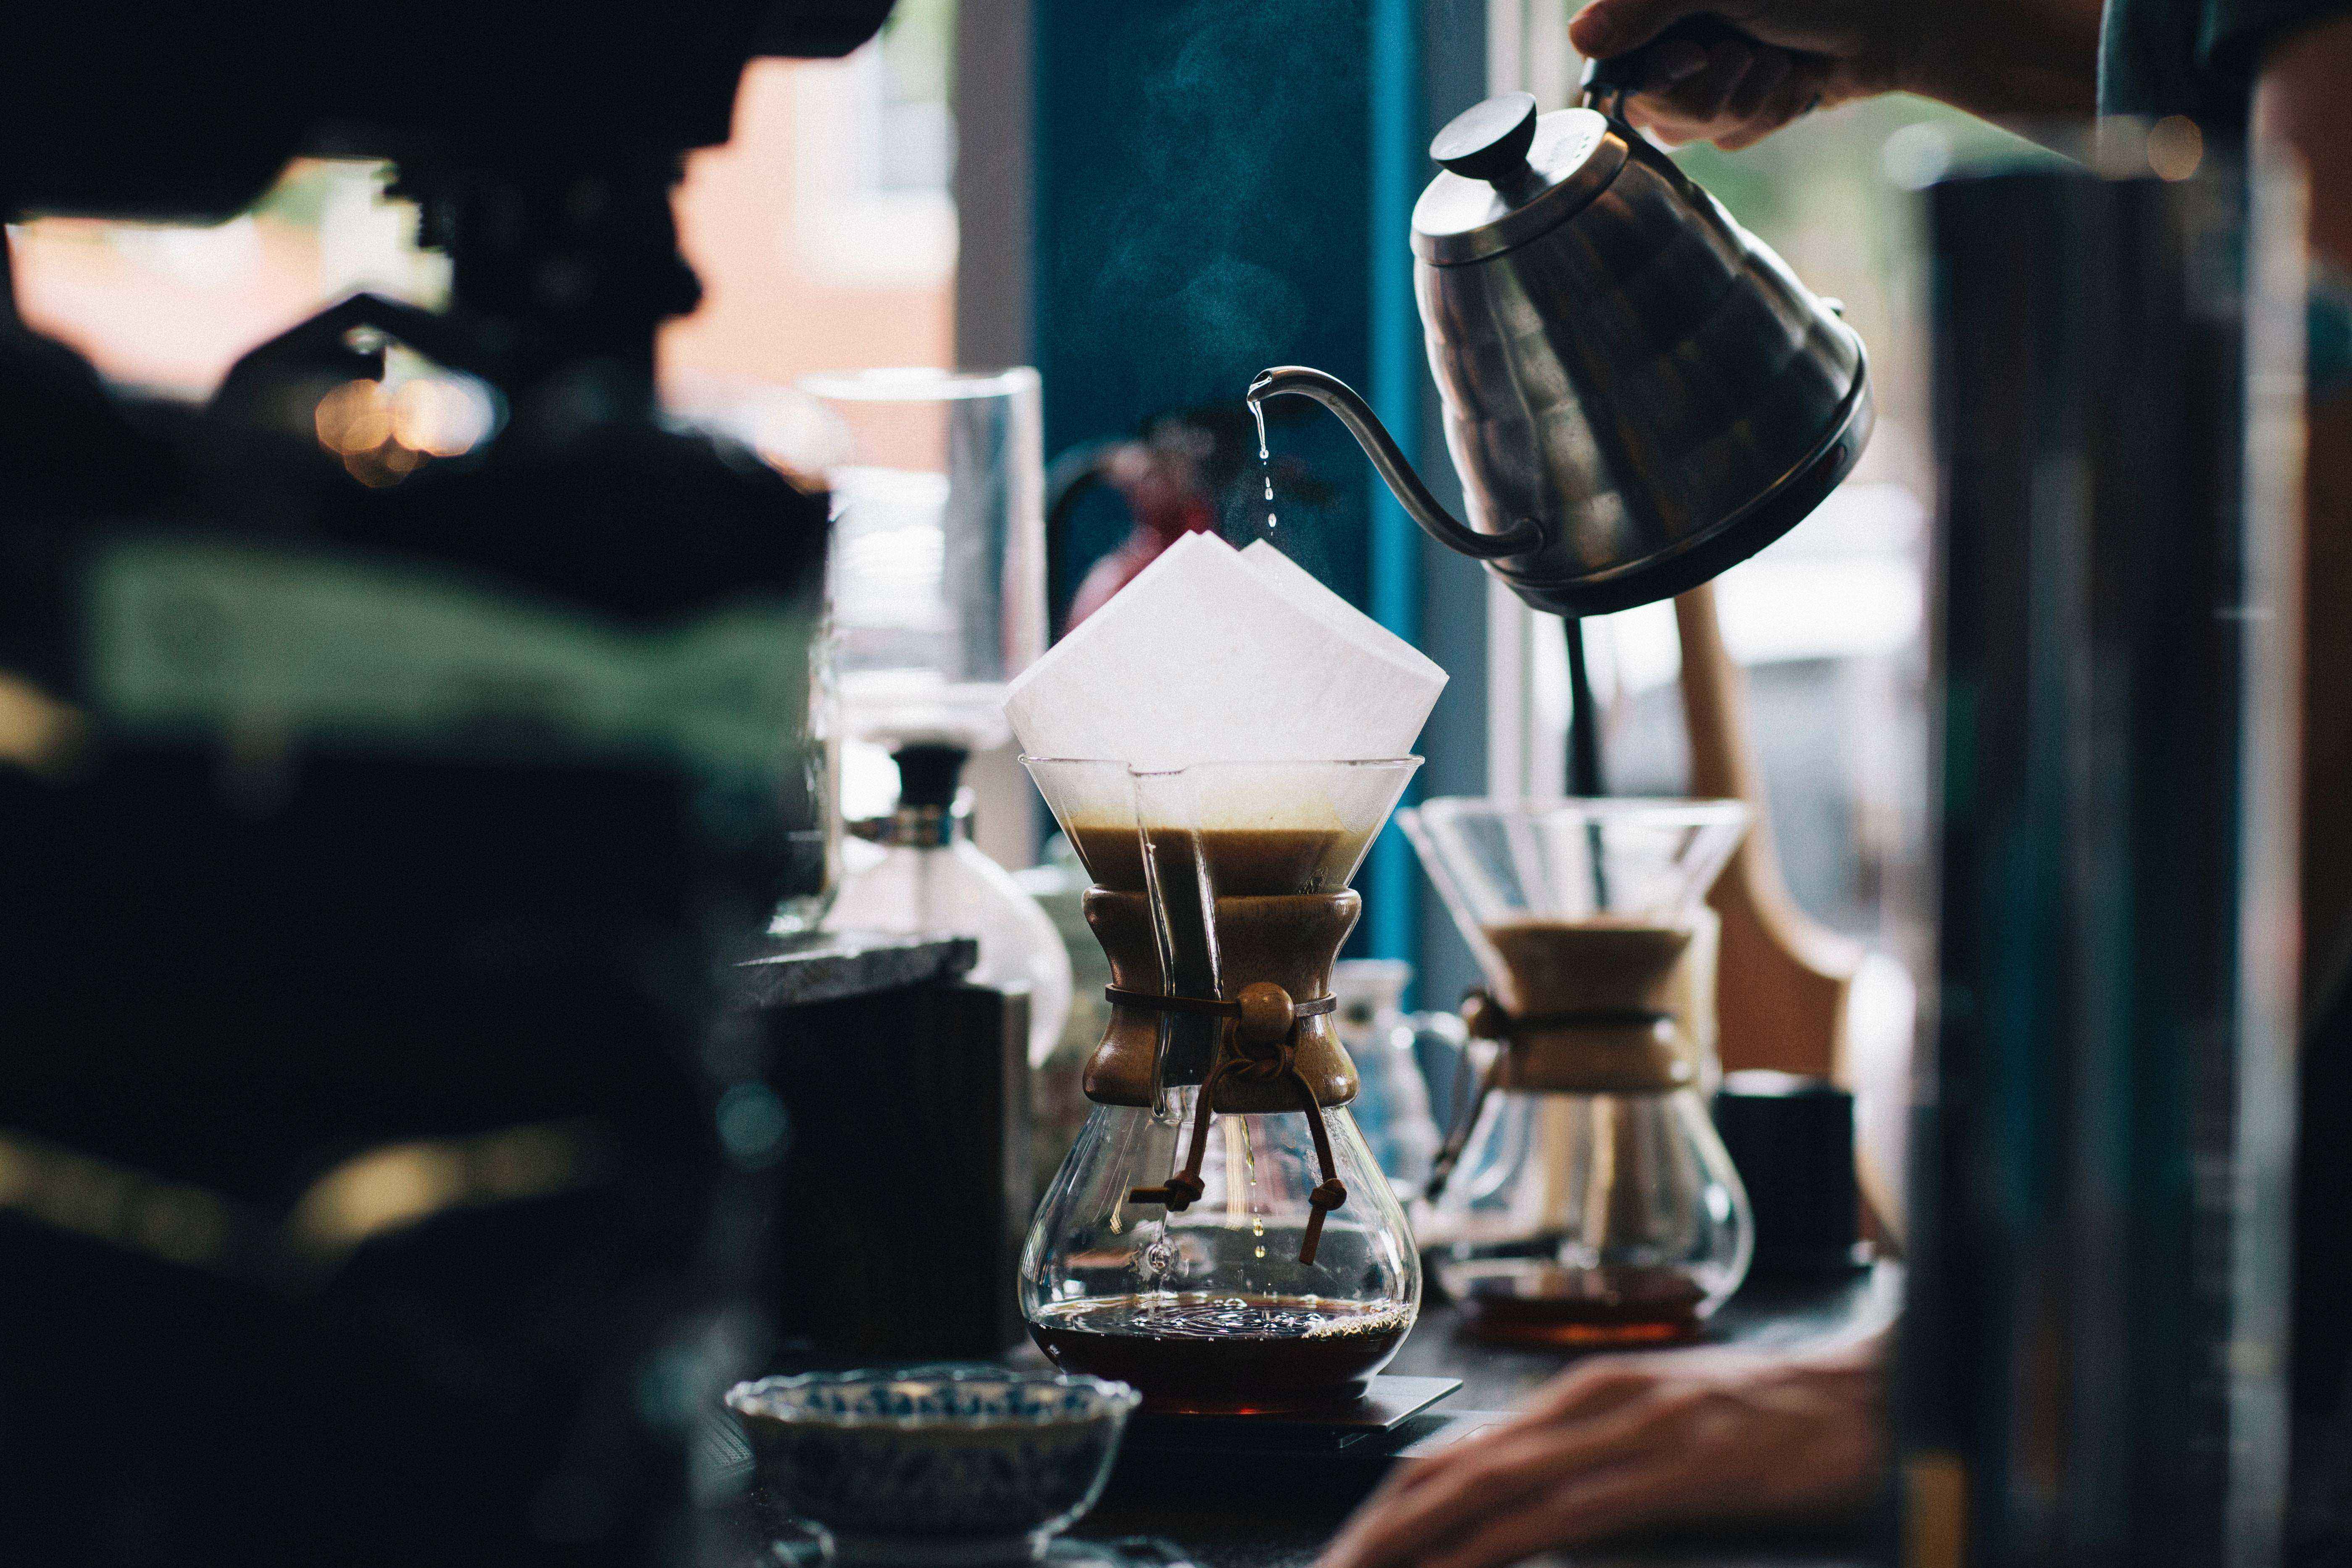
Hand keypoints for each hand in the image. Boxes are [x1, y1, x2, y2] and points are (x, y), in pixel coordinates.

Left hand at [1318, 1334, 1885, 1567]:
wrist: (1877, 1393)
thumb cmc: (1774, 1422)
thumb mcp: (1661, 1433)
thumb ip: (1590, 1463)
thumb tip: (1520, 1508)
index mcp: (1580, 1395)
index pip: (1453, 1454)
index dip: (1386, 1507)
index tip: (1341, 1554)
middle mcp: (1588, 1403)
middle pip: (1447, 1471)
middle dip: (1373, 1532)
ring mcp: (1628, 1433)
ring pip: (1486, 1490)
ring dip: (1410, 1542)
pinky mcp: (1673, 1470)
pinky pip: (1561, 1516)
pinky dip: (1493, 1546)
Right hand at [1567, 0, 1909, 148]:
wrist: (1896, 20)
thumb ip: (1645, 7)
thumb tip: (1578, 36)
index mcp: (1663, 6)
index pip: (1613, 64)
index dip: (1653, 76)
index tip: (1693, 57)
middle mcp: (1677, 37)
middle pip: (1651, 109)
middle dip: (1708, 94)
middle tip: (1749, 55)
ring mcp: (1710, 73)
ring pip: (1691, 131)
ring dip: (1745, 104)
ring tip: (1780, 65)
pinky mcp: (1743, 102)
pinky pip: (1730, 138)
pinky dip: (1769, 114)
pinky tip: (1793, 82)